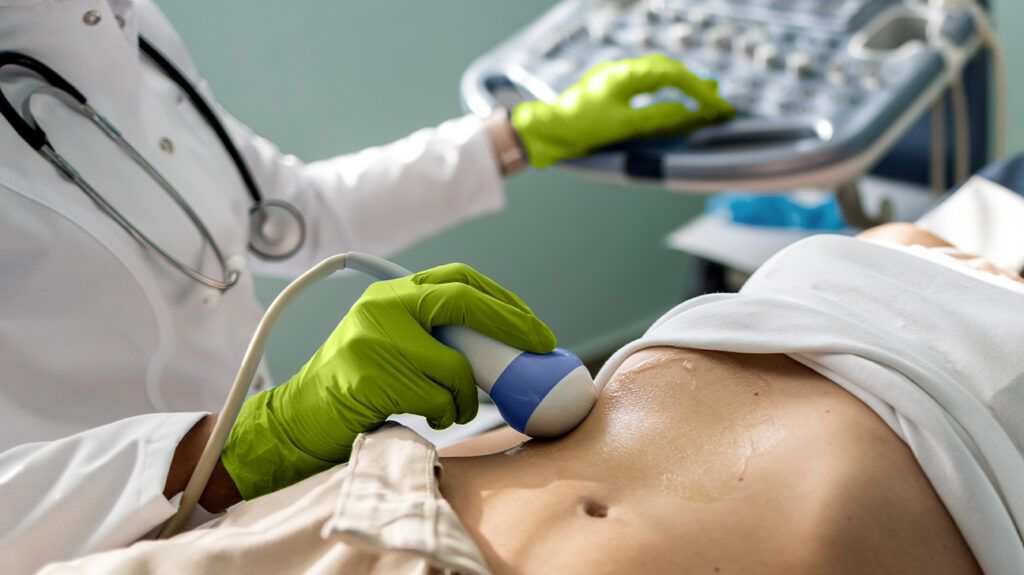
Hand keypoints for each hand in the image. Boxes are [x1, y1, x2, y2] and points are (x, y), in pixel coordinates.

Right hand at [221, 263, 555, 498]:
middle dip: (510, 326)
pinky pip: (435, 397)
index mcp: (391, 293)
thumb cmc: (358, 387)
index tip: (534, 327)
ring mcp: (373, 340)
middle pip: (463, 303)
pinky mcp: (370, 378)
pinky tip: (427, 415)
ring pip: (455, 365)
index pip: (459, 279)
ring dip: (466, 395)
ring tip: (452, 406)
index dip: (504, 301)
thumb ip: (434, 331)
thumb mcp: (391, 340)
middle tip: (538, 350)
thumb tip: (504, 343)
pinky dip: (444, 412)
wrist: (299, 421)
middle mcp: (381, 307)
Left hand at [511, 54, 734, 167]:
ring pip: (658, 76)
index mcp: (626, 75)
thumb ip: (657, 119)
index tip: (718, 107)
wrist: (545, 130)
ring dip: (682, 87)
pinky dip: (665, 92)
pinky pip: (645, 85)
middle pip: (668, 72)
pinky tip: (673, 99)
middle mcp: (623, 71)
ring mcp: (616, 79)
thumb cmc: (579, 127)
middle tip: (718, 103)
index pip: (673, 76)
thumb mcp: (622, 126)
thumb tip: (688, 114)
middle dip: (696, 87)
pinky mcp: (610, 89)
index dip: (699, 91)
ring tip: (704, 97)